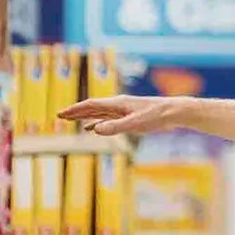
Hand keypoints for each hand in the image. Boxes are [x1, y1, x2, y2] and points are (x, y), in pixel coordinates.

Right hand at [57, 95, 184, 135]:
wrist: (174, 112)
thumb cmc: (156, 117)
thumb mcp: (135, 124)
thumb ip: (115, 127)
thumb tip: (94, 130)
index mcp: (117, 104)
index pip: (91, 105)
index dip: (75, 110)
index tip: (61, 114)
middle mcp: (118, 105)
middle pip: (92, 108)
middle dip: (75, 112)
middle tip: (59, 116)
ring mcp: (123, 110)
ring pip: (99, 113)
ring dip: (84, 116)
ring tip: (71, 120)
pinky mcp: (130, 116)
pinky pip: (108, 119)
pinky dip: (97, 122)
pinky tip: (92, 128)